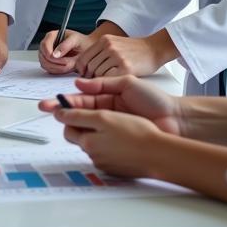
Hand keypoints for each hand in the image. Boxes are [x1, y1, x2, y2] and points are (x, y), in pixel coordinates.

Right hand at [37, 29, 89, 74]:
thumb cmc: (82, 42)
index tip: (55, 58)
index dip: (48, 53)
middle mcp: (48, 46)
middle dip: (53, 63)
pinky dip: (57, 71)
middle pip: (42, 56)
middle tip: (66, 64)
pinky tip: (67, 68)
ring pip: (45, 64)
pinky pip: (50, 70)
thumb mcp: (75, 40)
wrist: (88, 49)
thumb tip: (55, 54)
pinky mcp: (51, 63)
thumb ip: (65, 46)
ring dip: (56, 68)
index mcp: (52, 36)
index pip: (44, 45)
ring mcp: (48, 55)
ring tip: (69, 66)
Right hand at [37, 77, 184, 178]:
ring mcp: (110, 130)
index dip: (64, 102)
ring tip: (62, 122)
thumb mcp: (127, 83)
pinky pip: (97, 144)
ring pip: (84, 130)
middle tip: (51, 112)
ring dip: (72, 126)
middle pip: (78, 115)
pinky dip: (87, 140)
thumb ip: (103, 83)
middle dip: (63, 114)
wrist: (176, 120)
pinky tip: (80, 137)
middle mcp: (106, 114)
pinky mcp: (116, 144)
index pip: (80, 100)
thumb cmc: (155, 100)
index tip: (50, 104)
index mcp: (107, 98)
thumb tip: (78, 82)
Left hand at [74, 29, 175, 78]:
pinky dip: (109, 83)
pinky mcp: (126, 67)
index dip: (81, 70)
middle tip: (94, 83)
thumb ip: (100, 52)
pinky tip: (114, 83)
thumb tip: (83, 67)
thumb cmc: (135, 50)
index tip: (84, 76)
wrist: (154, 48)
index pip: (83, 58)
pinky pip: (109, 78)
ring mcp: (117, 56)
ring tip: (106, 83)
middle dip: (89, 78)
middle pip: (89, 66)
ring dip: (100, 81)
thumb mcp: (114, 44)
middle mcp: (109, 46)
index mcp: (104, 40)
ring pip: (98, 74)